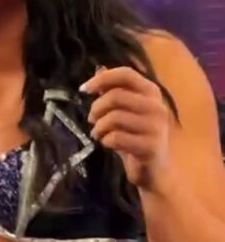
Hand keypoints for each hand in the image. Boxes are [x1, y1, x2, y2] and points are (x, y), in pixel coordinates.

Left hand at [81, 67, 170, 187]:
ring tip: (98, 134)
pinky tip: (107, 144)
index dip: (102, 79)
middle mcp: (157, 106)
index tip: (84, 89)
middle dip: (96, 108)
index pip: (126, 74)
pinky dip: (106, 141)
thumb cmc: (137, 139)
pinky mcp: (149, 146)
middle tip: (91, 119)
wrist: (154, 172)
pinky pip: (117, 138)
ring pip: (114, 117)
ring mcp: (155, 127)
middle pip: (116, 96)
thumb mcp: (125, 113)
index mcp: (152, 92)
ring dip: (99, 127)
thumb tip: (98, 69)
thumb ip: (114, 91)